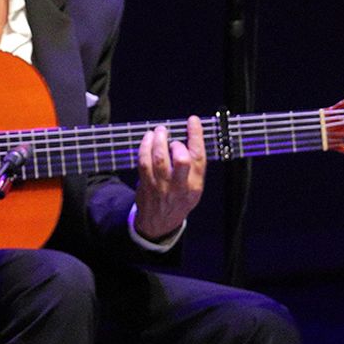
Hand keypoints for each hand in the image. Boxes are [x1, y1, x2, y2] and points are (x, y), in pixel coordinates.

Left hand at [133, 115, 205, 240]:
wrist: (159, 223)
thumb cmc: (178, 199)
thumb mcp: (193, 188)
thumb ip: (193, 167)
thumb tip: (190, 137)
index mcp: (195, 185)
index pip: (199, 158)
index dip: (196, 136)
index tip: (193, 121)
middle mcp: (180, 186)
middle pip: (182, 160)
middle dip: (176, 143)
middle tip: (170, 135)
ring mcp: (162, 186)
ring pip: (160, 158)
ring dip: (158, 140)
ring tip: (158, 131)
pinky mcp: (146, 184)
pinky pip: (143, 162)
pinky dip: (145, 146)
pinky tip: (147, 138)